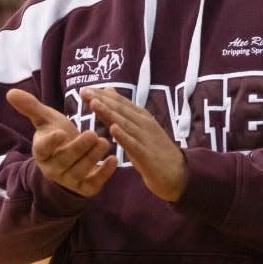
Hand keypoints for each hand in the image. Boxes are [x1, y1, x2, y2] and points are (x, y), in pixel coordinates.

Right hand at [6, 88, 117, 196]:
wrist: (71, 159)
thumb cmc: (58, 135)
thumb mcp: (46, 120)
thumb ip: (31, 107)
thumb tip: (10, 92)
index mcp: (42, 151)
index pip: (42, 149)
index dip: (50, 142)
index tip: (59, 133)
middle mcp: (53, 168)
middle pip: (64, 160)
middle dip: (79, 148)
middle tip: (92, 134)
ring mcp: (69, 180)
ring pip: (80, 172)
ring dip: (93, 158)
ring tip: (104, 142)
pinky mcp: (85, 188)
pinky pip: (93, 184)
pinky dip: (104, 173)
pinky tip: (114, 160)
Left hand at [82, 87, 187, 201]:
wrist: (178, 174)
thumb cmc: (155, 151)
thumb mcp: (138, 129)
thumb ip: (123, 112)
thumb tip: (109, 91)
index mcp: (142, 117)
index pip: (120, 102)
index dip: (103, 95)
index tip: (84, 89)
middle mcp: (144, 124)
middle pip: (120, 110)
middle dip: (101, 100)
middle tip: (84, 92)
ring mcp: (146, 139)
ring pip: (125, 123)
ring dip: (109, 113)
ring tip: (94, 104)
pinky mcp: (147, 155)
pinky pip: (133, 144)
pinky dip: (123, 136)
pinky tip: (112, 129)